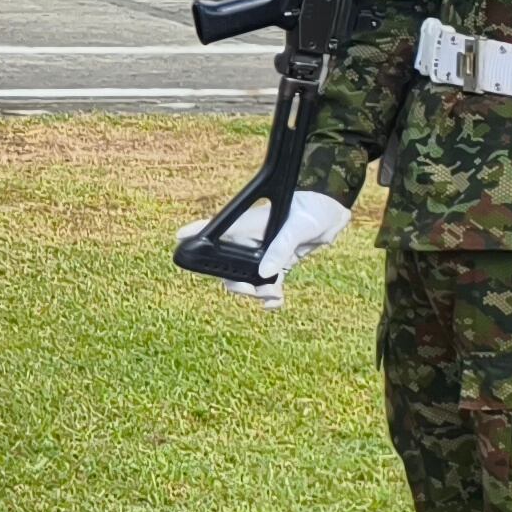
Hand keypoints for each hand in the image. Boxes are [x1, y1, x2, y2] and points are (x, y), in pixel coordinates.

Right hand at [177, 189, 351, 306]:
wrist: (333, 215)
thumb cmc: (311, 211)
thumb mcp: (296, 228)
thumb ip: (279, 249)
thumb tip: (264, 274)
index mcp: (248, 225)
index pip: (214, 229)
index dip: (194, 234)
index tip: (179, 238)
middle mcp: (249, 241)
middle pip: (226, 266)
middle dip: (237, 283)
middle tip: (254, 290)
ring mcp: (262, 254)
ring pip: (245, 279)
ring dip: (256, 293)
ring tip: (273, 295)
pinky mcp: (277, 264)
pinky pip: (266, 285)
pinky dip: (270, 297)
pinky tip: (277, 301)